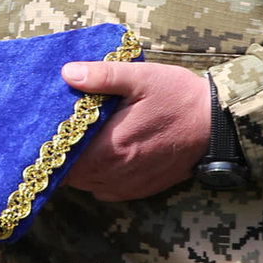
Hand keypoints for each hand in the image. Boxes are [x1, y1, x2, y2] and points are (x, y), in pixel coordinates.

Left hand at [60, 61, 210, 200]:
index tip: (45, 129)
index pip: (61, 158)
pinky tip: (101, 156)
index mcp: (110, 147)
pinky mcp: (139, 189)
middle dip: (60, 156)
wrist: (217, 125)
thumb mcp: (141, 77)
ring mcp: (127, 184)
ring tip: (78, 143)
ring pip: (85, 184)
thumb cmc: (178, 97)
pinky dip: (97, 177)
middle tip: (58, 132)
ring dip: (78, 168)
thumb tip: (67, 73)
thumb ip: (102, 76)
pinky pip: (104, 190)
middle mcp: (115, 172)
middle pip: (69, 174)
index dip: (48, 146)